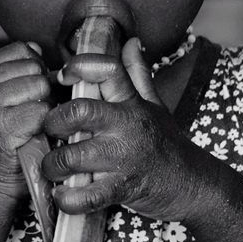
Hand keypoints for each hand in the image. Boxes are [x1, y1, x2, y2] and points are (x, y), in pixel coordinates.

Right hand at [0, 41, 51, 200]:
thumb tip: (39, 48)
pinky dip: (45, 124)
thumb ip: (20, 70)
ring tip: (30, 123)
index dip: (33, 70)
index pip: (22, 49)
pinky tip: (31, 135)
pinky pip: (42, 110)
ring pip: (40, 85)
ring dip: (44, 106)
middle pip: (33, 66)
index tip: (26, 95)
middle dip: (41, 89)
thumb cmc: (7, 136)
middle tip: (29, 113)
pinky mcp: (1, 124)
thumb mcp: (5, 96)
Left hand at [42, 39, 212, 221]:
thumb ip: (137, 75)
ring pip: (74, 156)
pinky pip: (88, 195)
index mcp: (131, 103)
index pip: (106, 71)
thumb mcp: (155, 105)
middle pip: (79, 112)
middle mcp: (126, 126)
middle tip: (47, 132)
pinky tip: (63, 196)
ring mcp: (124, 158)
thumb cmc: (167, 143)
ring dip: (54, 165)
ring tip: (51, 169)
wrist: (195, 185)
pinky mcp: (123, 187)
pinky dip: (69, 199)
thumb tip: (130, 42)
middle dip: (53, 122)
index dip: (79, 67)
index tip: (61, 75)